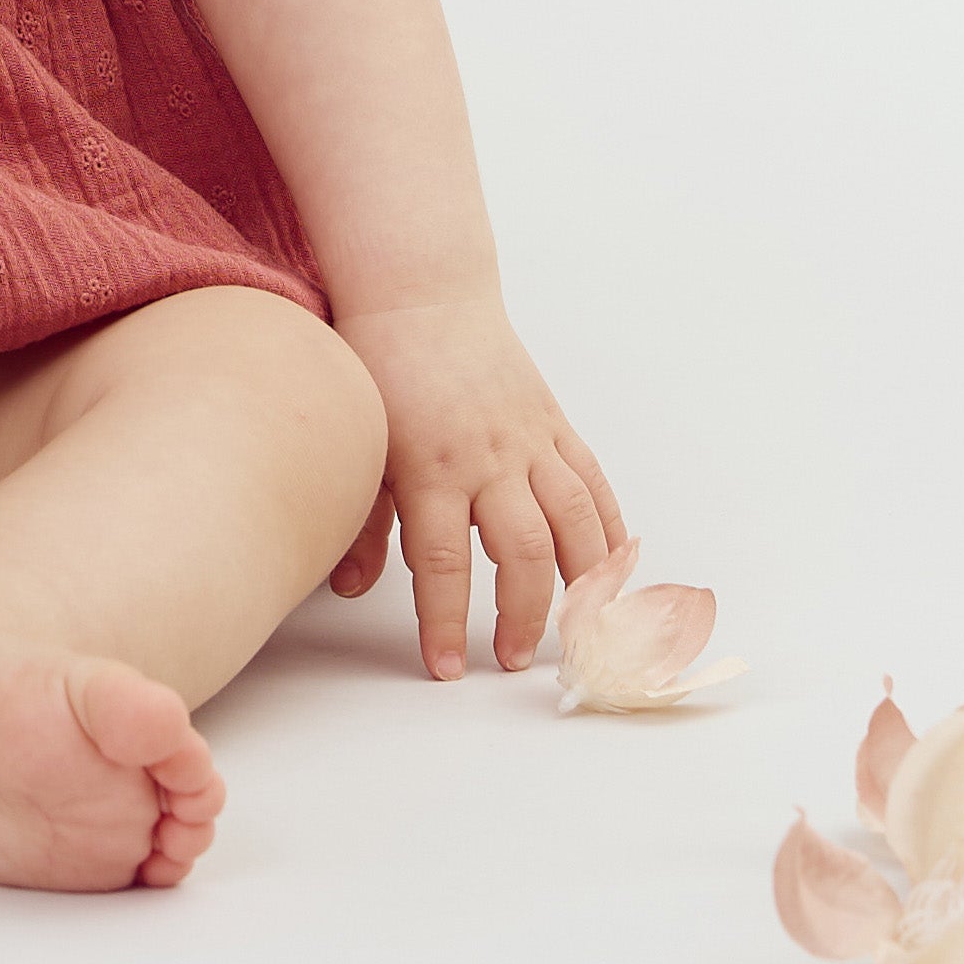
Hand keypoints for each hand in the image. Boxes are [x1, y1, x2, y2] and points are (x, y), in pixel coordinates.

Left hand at [327, 290, 622, 681]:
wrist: (420, 294)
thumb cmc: (381, 368)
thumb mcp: (361, 442)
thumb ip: (360, 521)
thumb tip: (347, 589)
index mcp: (431, 467)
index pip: (441, 563)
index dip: (446, 623)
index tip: (448, 668)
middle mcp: (488, 457)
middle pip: (521, 549)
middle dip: (526, 614)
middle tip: (519, 659)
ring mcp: (529, 439)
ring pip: (574, 519)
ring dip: (585, 581)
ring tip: (585, 629)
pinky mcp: (555, 423)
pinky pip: (593, 482)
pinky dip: (610, 527)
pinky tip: (617, 567)